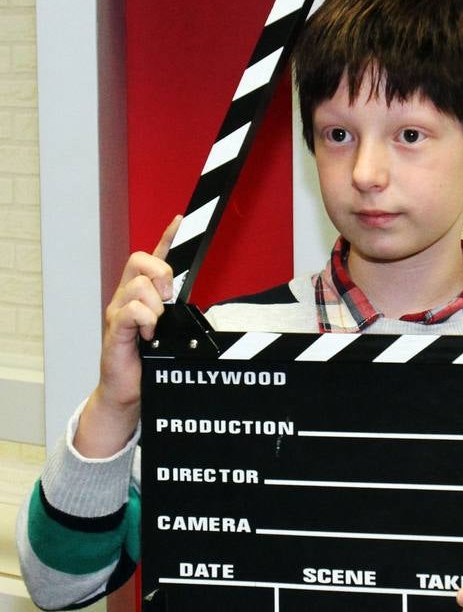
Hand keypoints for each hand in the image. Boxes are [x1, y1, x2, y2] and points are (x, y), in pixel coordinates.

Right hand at [74, 216, 180, 456]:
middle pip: (139, 260)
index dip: (167, 237)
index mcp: (142, 294)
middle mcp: (127, 297)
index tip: (181, 220)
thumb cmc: (150, 361)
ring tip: (156, 326)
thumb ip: (180, 314)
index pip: (153, 257)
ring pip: (138, 286)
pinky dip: (144, 320)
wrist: (129, 391)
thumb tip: (199, 308)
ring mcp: (118, 312)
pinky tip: (148, 335)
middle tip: (169, 298)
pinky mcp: (114, 331)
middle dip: (161, 273)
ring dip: (155, 305)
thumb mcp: (172, 331)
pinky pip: (130, 312)